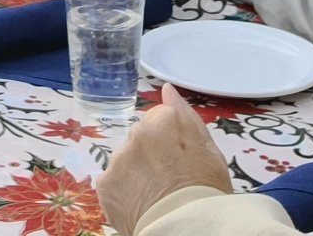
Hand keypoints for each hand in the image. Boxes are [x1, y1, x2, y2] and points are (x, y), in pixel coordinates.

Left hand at [97, 84, 231, 233]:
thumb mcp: (207, 147)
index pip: (159, 120)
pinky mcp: (104, 183)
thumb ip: (185, 114)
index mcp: (163, 120)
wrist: (188, 225)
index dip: (169, 141)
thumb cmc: (205, 188)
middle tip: (166, 178)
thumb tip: (167, 89)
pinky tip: (138, 203)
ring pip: (124, 160)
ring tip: (153, 194)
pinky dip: (122, 191)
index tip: (178, 159)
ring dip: (134, 172)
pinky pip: (112, 182)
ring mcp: (118, 158)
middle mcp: (136, 133)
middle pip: (140, 139)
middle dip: (150, 154)